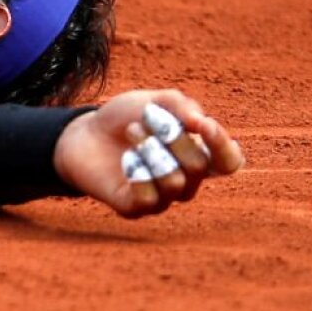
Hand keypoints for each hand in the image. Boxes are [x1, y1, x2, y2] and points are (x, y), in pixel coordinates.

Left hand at [53, 89, 244, 218]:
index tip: (203, 124)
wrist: (82, 133)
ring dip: (152, 149)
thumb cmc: (125, 118)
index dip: (223, 146)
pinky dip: (138, 172)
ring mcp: (162, 197)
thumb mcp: (154, 101)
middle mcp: (185, 180)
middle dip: (174, 137)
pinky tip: (126, 158)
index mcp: (197, 153)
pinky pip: (149, 199)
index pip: (229, 162)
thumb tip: (201, 122)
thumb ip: (181, 107)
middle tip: (148, 117)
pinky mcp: (135, 208)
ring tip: (132, 131)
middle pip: (199, 166)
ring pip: (174, 182)